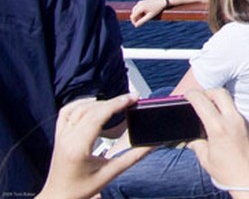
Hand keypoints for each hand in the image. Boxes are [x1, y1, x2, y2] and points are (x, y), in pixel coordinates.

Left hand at [36, 94, 150, 198]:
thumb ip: (134, 157)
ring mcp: (61, 136)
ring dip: (99, 102)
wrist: (59, 198)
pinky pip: (66, 112)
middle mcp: (67, 139)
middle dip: (113, 101)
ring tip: (115, 103)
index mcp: (79, 147)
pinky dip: (79, 104)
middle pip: (91, 109)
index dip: (118, 103)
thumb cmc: (81, 190)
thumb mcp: (111, 174)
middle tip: (130, 99)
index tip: (133, 98)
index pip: (99, 115)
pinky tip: (92, 103)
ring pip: (79, 108)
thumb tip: (152, 144)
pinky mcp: (59, 137)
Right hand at [130, 0, 166, 26]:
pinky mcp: (142, 1)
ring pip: (135, 10)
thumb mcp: (150, 16)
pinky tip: (145, 13)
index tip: (137, 25)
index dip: (133, 21)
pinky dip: (139, 11)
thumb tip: (136, 26)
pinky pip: (137, 7)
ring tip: (144, 17)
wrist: (163, 0)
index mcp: (141, 7)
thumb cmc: (157, 9)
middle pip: (133, 13)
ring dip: (137, 15)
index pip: (132, 16)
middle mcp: (139, 3)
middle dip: (135, 18)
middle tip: (142, 22)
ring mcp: (140, 2)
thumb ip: (142, 21)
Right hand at [184, 88, 248, 194]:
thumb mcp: (206, 159)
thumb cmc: (229, 173)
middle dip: (208, 92)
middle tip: (199, 98)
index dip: (193, 95)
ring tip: (208, 112)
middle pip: (220, 93)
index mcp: (219, 128)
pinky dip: (226, 113)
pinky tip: (220, 123)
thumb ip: (197, 144)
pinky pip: (236, 113)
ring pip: (230, 102)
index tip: (188, 94)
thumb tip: (191, 138)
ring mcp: (244, 122)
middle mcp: (233, 121)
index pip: (203, 102)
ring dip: (218, 102)